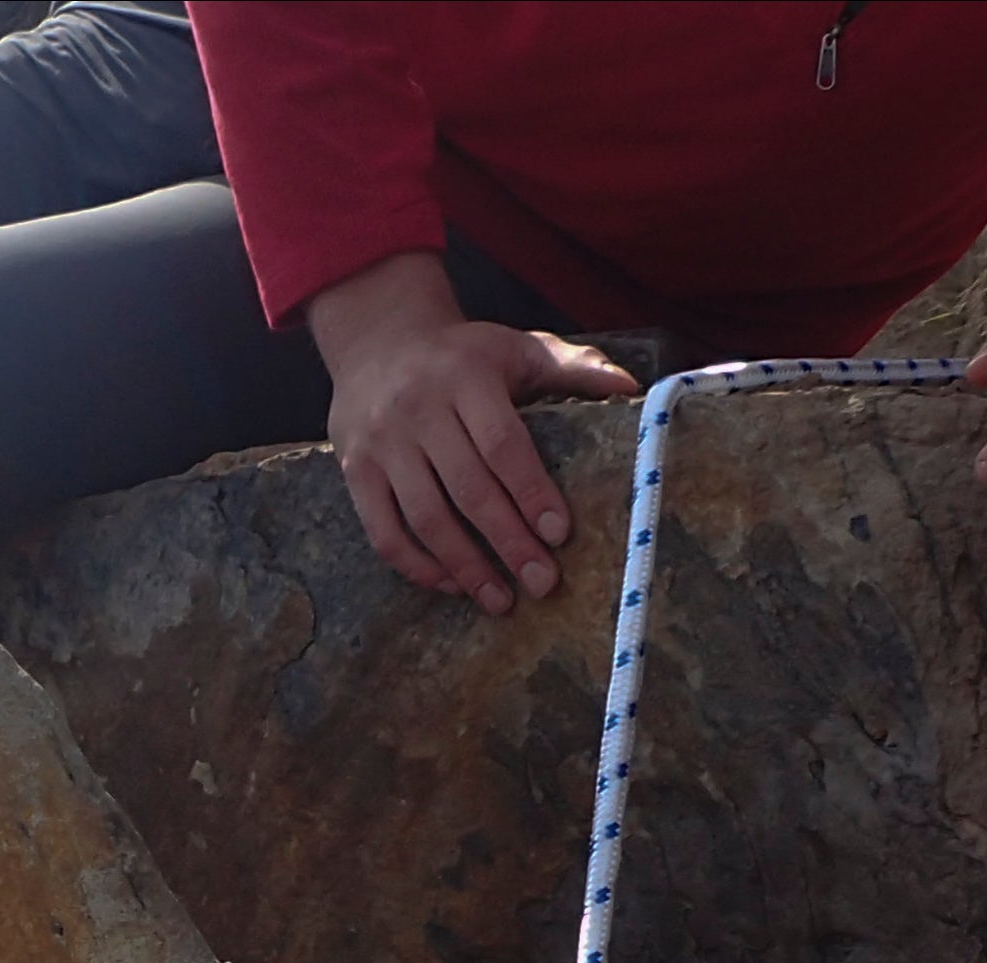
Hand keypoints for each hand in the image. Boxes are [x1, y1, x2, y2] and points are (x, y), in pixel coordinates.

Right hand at [309, 251, 638, 611]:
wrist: (376, 339)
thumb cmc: (462, 354)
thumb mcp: (516, 347)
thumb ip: (572, 366)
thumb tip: (631, 388)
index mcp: (466, 375)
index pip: (502, 444)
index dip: (531, 492)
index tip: (559, 533)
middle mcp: (418, 408)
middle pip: (468, 489)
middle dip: (509, 542)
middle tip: (543, 583)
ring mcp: (382, 443)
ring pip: (425, 518)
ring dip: (466, 566)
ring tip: (501, 599)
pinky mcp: (355, 471)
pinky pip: (384, 531)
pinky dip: (418, 566)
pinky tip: (452, 584)